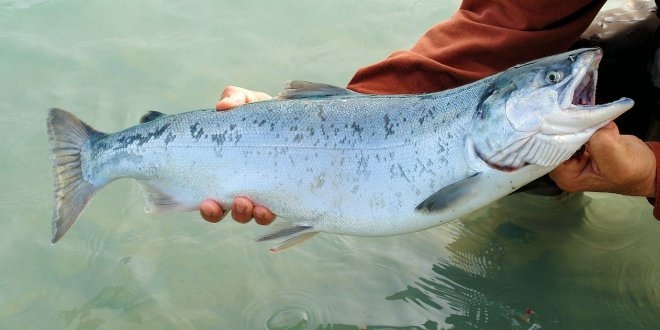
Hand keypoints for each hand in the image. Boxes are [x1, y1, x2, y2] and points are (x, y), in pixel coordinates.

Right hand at [199, 86, 275, 224]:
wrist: (295, 118)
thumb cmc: (263, 113)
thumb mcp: (247, 102)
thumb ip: (234, 98)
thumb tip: (222, 106)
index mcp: (227, 172)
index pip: (212, 198)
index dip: (209, 207)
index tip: (207, 202)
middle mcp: (242, 187)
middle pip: (230, 212)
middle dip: (231, 212)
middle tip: (237, 203)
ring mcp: (264, 191)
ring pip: (252, 215)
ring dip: (250, 214)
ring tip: (254, 207)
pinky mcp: (284, 191)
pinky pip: (276, 209)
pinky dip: (270, 211)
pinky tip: (269, 208)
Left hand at [550, 122, 655, 196]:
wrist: (645, 167)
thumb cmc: (632, 171)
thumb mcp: (617, 159)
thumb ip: (601, 142)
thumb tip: (594, 123)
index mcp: (567, 177)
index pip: (551, 153)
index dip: (556, 136)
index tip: (564, 120)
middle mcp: (564, 167)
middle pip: (555, 142)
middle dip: (565, 127)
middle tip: (574, 112)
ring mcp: (572, 155)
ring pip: (564, 133)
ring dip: (575, 122)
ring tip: (583, 114)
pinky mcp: (581, 143)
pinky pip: (575, 129)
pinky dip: (582, 121)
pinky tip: (589, 116)